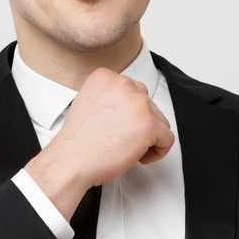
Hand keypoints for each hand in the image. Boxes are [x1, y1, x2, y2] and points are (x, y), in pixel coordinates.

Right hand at [25, 68, 174, 219]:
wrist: (70, 162)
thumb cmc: (78, 142)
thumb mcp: (88, 103)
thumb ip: (111, 97)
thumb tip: (131, 107)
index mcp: (105, 76)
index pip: (134, 91)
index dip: (129, 114)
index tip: (118, 127)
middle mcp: (123, 84)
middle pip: (149, 105)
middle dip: (139, 125)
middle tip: (122, 141)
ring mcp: (137, 102)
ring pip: (160, 121)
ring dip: (149, 138)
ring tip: (128, 149)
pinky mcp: (148, 124)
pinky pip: (168, 139)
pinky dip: (159, 151)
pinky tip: (139, 157)